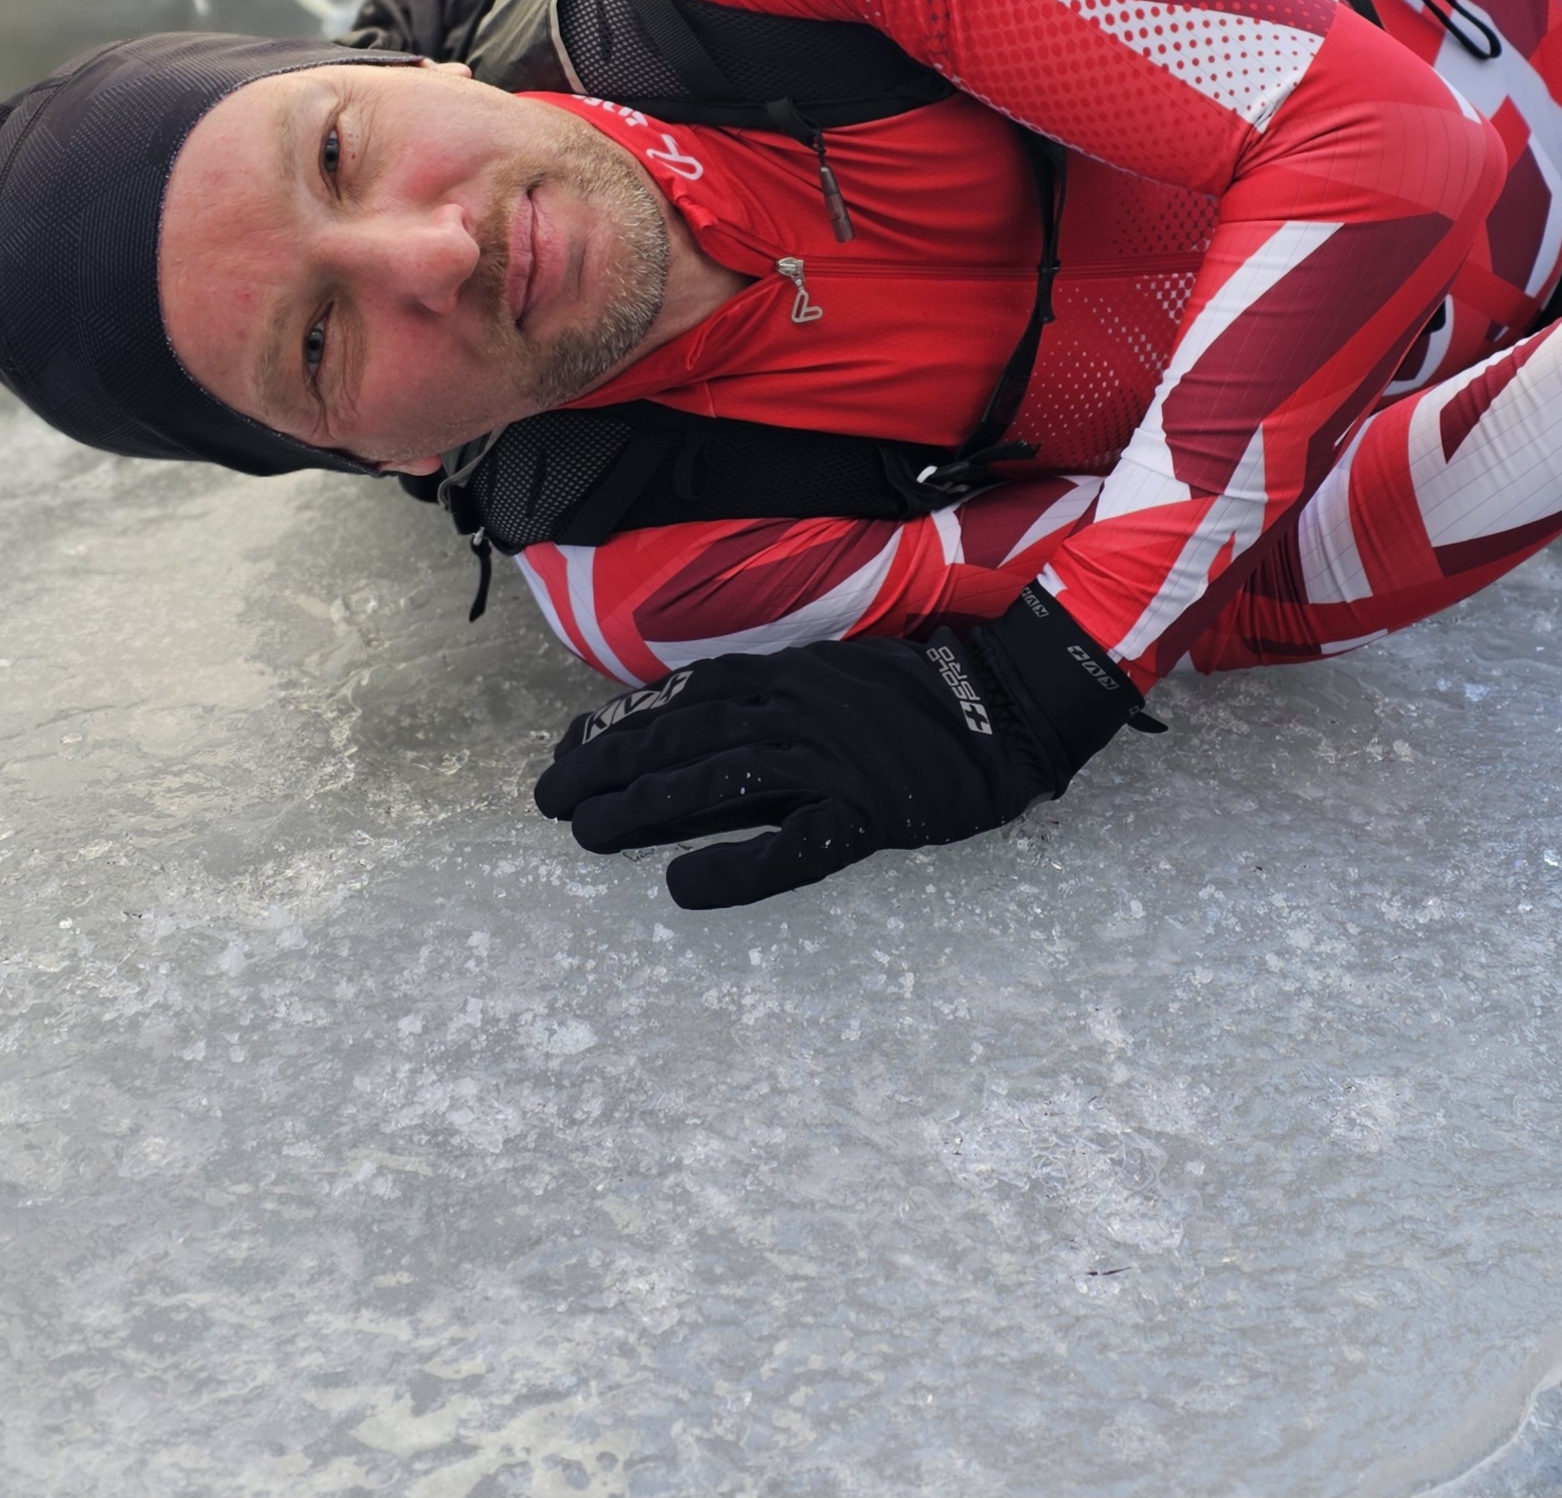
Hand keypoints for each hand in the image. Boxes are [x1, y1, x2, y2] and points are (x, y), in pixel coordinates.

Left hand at [532, 585, 1147, 908]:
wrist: (1010, 703)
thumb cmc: (916, 695)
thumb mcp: (829, 677)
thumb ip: (764, 702)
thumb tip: (685, 727)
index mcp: (786, 676)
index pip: (681, 697)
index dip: (617, 724)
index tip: (565, 749)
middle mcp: (795, 710)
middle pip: (683, 737)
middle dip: (608, 767)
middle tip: (550, 800)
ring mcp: (830, 759)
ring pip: (718, 781)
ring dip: (646, 808)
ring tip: (589, 834)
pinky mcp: (867, 812)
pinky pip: (793, 845)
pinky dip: (735, 866)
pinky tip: (685, 885)